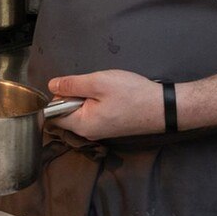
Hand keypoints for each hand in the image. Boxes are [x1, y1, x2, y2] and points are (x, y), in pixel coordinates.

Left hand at [47, 70, 163, 140]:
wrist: (164, 107)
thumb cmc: (132, 95)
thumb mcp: (98, 83)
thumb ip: (72, 85)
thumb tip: (52, 85)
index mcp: (81, 125)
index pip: (52, 115)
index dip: (56, 98)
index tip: (70, 86)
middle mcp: (88, 133)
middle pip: (66, 112)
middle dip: (73, 96)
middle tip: (92, 85)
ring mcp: (100, 131)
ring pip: (81, 111)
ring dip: (87, 97)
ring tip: (104, 89)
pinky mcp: (110, 126)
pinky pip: (93, 112)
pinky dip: (97, 101)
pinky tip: (111, 94)